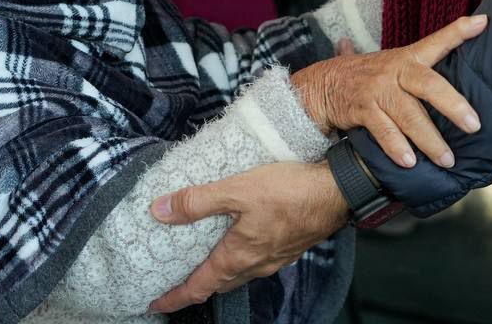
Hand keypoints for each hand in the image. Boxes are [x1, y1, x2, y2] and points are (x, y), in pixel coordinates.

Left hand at [147, 161, 348, 312]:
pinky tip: (241, 240)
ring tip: (204, 259)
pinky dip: (241, 258)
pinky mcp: (288, 246)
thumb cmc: (290, 192)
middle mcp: (255, 265)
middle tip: (175, 281)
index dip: (173, 297)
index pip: (198, 287)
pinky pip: (257, 261)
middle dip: (195, 286)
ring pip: (238, 273)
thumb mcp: (237, 190)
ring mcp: (274, 258)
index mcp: (237, 257)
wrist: (337, 192)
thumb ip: (197, 201)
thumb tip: (160, 210)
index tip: (154, 302)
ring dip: (219, 272)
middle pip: (218, 284)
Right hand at [291, 14, 486, 169]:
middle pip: (428, 85)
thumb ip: (424, 59)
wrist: (324, 84)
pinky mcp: (361, 108)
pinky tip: (409, 162)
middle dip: (453, 106)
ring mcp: (377, 90)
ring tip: (446, 159)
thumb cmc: (372, 75)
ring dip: (429, 140)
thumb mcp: (396, 62)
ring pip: (408, 115)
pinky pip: (382, 130)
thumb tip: (461, 44)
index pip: (436, 41)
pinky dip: (396, 146)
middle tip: (474, 125)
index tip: (481, 24)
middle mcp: (394, 71)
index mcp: (407, 57)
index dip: (458, 31)